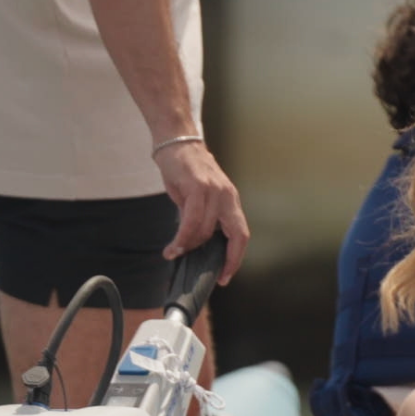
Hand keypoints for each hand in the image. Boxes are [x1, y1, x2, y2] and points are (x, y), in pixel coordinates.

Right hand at [154, 140, 248, 283]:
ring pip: (206, 231)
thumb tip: (194, 243)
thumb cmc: (184, 170)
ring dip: (190, 246)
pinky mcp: (198, 187)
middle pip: (236, 235)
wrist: (175, 139)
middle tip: (212, 275)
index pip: (241, 234)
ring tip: (175, 252)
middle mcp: (227, 196)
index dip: (236, 257)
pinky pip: (191, 221)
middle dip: (227, 260)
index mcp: (230, 200)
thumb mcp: (198, 197)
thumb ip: (201, 218)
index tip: (226, 275)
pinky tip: (173, 247)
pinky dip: (182, 238)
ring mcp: (214, 191)